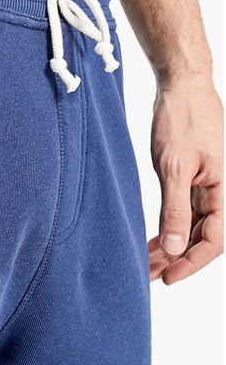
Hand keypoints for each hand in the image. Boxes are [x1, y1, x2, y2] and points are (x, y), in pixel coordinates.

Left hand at [148, 78, 223, 283]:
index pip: (213, 240)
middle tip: (148, 275)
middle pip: (201, 236)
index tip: (167, 278)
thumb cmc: (182, 120)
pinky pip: (183, 209)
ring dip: (170, 245)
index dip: (191, 263)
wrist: (181, 86)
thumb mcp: (174, 167)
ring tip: (146, 261)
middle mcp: (217, 190)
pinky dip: (168, 225)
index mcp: (222, 190)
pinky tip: (152, 238)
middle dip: (176, 259)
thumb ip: (175, 208)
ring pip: (191, 225)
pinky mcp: (190, 175)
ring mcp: (204, 183)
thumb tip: (175, 247)